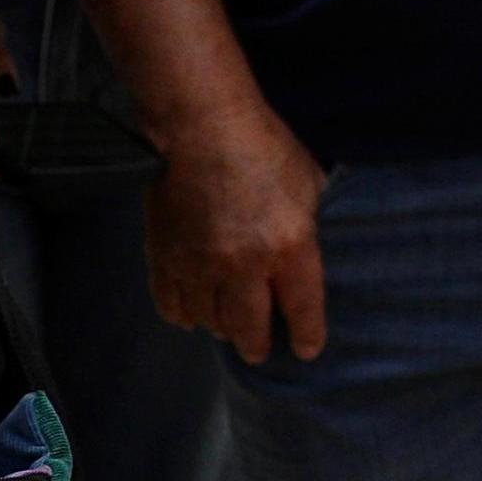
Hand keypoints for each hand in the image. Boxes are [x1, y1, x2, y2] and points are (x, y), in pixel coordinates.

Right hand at [148, 98, 328, 363]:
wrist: (201, 130)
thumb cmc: (265, 148)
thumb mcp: (310, 182)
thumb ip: (313, 222)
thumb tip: (316, 246)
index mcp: (288, 247)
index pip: (302, 309)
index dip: (306, 336)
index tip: (307, 350)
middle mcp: (243, 266)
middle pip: (249, 328)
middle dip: (258, 344)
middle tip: (261, 349)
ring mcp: (199, 266)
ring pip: (209, 321)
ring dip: (222, 328)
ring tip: (230, 327)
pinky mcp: (165, 259)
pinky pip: (173, 306)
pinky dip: (185, 315)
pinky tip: (194, 314)